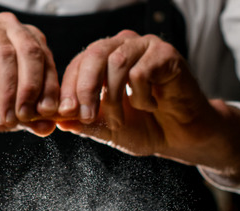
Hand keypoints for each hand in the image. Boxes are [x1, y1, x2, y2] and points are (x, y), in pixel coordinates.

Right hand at [0, 12, 59, 146]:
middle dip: (32, 89)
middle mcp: (10, 28)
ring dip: (10, 93)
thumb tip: (50, 126)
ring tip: (9, 121)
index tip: (49, 116)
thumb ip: (31, 119)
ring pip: (7, 57)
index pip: (47, 62)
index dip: (50, 90)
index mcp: (29, 42)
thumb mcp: (10, 116)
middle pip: (31, 54)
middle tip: (28, 118)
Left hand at [55, 30, 239, 184]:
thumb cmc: (146, 128)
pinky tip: (151, 107)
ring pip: (116, 62)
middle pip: (93, 54)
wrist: (182, 136)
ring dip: (113, 98)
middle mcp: (123, 45)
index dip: (68, 88)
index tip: (64, 113)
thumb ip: (85, 124)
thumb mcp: (109, 129)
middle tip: (86, 117)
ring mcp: (145, 46)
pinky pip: (141, 72)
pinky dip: (140, 97)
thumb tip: (57, 121)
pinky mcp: (166, 54)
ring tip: (121, 121)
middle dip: (84, 89)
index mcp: (105, 59)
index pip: (78, 63)